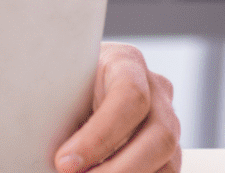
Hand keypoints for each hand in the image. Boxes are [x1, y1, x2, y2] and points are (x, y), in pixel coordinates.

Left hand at [55, 42, 180, 171]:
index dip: (98, 137)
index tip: (64, 162)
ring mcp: (169, 122)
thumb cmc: (62, 80)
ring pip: (168, 163)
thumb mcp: (56, 83)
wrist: (77, 81)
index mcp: (126, 62)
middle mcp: (157, 91)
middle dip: (118, 170)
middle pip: (159, 137)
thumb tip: (55, 155)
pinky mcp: (169, 151)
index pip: (129, 97)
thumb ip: (57, 110)